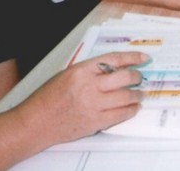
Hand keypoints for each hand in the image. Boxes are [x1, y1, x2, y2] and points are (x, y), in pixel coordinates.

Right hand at [16, 51, 146, 144]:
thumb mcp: (68, 74)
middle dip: (137, 77)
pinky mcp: (95, 122)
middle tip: (139, 78)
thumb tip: (115, 69)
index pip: (114, 59)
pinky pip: (121, 115)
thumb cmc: (49, 98)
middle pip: (125, 77)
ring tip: (139, 95)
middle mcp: (89, 86)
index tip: (143, 57)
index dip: (133, 57)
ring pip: (127, 97)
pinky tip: (133, 108)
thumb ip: (91, 71)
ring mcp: (93, 105)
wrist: (35, 122)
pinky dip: (131, 110)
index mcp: (82, 71)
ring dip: (137, 95)